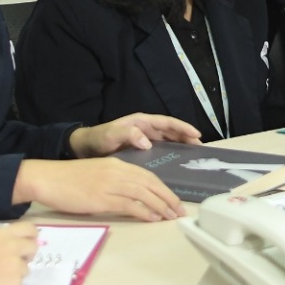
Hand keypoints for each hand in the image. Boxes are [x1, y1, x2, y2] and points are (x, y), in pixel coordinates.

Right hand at [0, 222, 38, 284]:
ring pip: (26, 268)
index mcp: (4, 233)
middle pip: (33, 247)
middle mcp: (13, 246)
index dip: (31, 237)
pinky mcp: (15, 283)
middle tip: (13, 262)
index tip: (26, 243)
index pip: (31, 229)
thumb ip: (2, 240)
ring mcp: (16, 265)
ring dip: (16, 272)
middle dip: (26, 255)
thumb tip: (17, 244)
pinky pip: (18, 283)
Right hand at [15, 159, 184, 221]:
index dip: (164, 188)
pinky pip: (130, 204)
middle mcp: (116, 171)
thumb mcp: (97, 174)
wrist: (47, 178)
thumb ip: (116, 181)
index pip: (147, 175)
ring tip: (171, 216)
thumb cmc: (68, 179)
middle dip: (168, 197)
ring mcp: (109, 184)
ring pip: (144, 193)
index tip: (174, 199)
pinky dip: (145, 211)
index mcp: (116, 164)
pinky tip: (153, 218)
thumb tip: (133, 197)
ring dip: (161, 205)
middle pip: (150, 183)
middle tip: (180, 210)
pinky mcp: (101, 198)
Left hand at [69, 113, 201, 156]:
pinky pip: (161, 149)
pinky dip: (171, 152)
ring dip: (181, 144)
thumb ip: (127, 135)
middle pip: (171, 130)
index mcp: (140, 122)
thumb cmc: (97, 139)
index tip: (196, 134)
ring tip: (194, 153)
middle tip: (200, 146)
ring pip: (168, 139)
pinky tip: (177, 161)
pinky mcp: (141, 149)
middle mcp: (145, 128)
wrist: (84, 148)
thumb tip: (148, 143)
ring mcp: (144, 138)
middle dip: (186, 136)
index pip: (167, 122)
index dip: (182, 127)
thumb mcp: (110, 135)